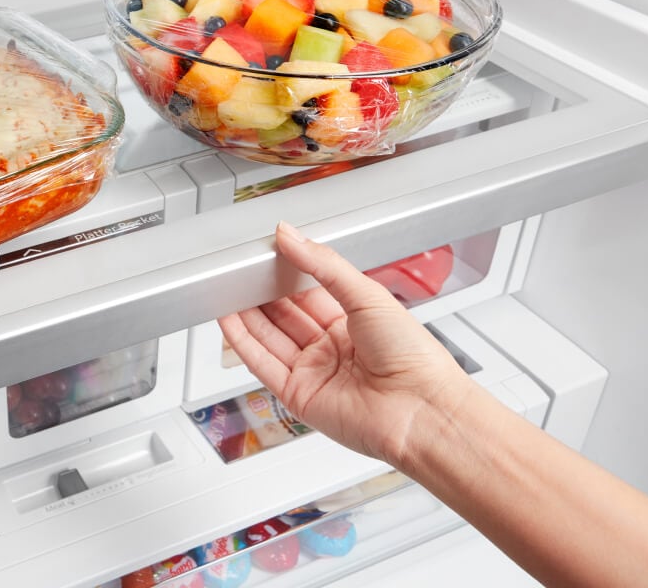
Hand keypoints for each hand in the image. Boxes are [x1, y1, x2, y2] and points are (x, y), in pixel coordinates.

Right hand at [218, 222, 474, 464]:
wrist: (421, 410)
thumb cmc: (414, 358)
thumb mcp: (367, 295)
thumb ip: (323, 265)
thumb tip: (291, 237)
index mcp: (355, 323)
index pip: (308, 292)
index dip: (287, 273)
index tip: (267, 252)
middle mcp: (332, 349)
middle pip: (284, 315)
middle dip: (261, 292)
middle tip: (240, 268)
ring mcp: (314, 373)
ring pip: (269, 337)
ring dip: (246, 314)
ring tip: (226, 286)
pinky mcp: (298, 396)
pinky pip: (262, 364)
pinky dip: (242, 342)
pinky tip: (228, 319)